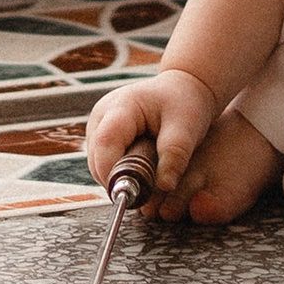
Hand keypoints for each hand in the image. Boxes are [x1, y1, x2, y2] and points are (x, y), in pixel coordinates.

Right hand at [87, 69, 215, 197]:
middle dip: (120, 180)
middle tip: (148, 191)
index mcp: (120, 107)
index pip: (105, 143)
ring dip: (119, 178)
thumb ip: (175, 155)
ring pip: (97, 165)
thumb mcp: (186, 127)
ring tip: (147, 177)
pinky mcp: (100, 136)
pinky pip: (103, 164)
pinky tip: (141, 170)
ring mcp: (97, 126)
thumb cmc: (184, 103)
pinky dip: (120, 173)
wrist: (180, 90)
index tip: (136, 193)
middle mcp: (101, 116)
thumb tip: (164, 186)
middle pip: (97, 160)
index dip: (115, 172)